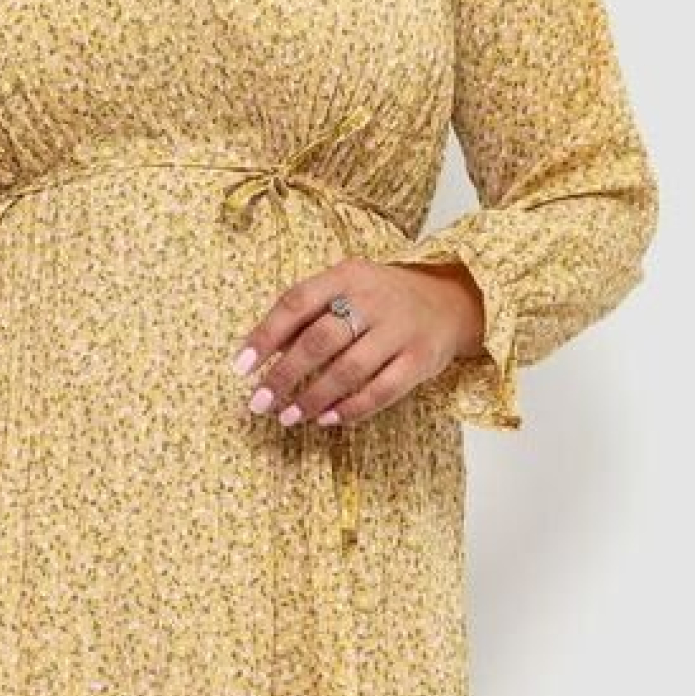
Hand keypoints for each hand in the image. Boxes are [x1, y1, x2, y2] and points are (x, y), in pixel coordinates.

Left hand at [229, 258, 486, 429]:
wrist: (453, 300)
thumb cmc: (383, 298)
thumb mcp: (347, 286)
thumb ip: (309, 311)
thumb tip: (262, 352)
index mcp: (347, 275)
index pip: (296, 303)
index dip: (265, 336)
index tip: (241, 367)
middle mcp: (373, 300)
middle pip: (319, 341)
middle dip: (283, 376)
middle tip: (259, 403)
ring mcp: (399, 331)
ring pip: (348, 370)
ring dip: (312, 398)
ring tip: (288, 417)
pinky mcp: (419, 360)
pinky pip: (380, 392)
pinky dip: (350, 409)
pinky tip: (326, 420)